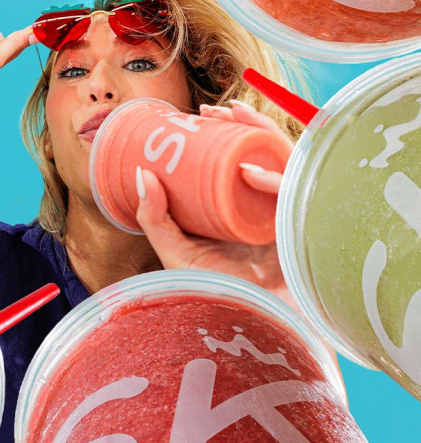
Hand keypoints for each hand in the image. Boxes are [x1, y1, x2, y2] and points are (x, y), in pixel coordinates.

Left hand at [135, 100, 294, 304]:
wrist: (251, 333)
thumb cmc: (216, 298)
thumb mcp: (177, 255)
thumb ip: (156, 219)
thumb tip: (140, 173)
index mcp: (238, 211)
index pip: (238, 161)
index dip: (226, 134)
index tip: (203, 114)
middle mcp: (263, 209)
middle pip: (262, 155)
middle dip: (244, 126)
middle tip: (218, 109)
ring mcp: (285, 216)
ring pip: (284, 162)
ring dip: (262, 134)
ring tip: (236, 117)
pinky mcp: (302, 228)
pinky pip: (295, 193)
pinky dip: (274, 179)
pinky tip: (248, 174)